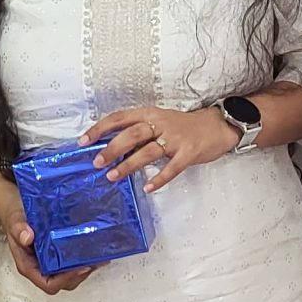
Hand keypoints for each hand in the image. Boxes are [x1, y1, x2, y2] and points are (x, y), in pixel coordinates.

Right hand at [0, 188, 99, 294]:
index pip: (49, 284)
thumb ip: (18, 229)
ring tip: (99, 257)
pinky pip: (72, 262)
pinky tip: (96, 250)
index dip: (66, 279)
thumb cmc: (15, 218)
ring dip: (86, 268)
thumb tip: (27, 237)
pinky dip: (85, 259)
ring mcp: (51, 262)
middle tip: (94, 261)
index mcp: (29, 266)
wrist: (17, 208)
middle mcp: (41, 267)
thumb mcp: (14, 221)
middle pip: (64, 282)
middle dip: (80, 274)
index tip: (79, 268)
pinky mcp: (59, 254)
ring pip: (71, 274)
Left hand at [82, 104, 238, 191]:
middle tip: (96, 162)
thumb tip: (112, 149)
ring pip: (148, 151)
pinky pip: (172, 167)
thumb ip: (140, 133)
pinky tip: (149, 187)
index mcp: (151, 114)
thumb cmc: (185, 126)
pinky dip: (160, 178)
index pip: (120, 118)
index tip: (84, 140)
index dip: (100, 128)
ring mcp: (176, 138)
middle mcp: (162, 124)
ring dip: (129, 164)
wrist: (218, 125)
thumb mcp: (161, 123)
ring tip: (113, 176)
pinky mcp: (190, 152)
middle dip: (111, 148)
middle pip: (132, 134)